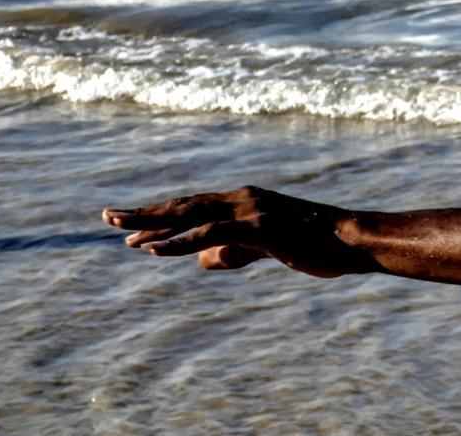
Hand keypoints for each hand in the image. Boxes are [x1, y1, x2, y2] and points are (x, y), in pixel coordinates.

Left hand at [101, 186, 368, 277]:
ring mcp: (251, 210)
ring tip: (123, 233)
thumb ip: (235, 252)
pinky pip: (212, 233)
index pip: (193, 206)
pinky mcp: (260, 227)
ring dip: (154, 224)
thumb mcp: (269, 250)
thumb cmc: (318, 245)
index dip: (160, 215)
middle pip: (184, 204)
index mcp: (245, 202)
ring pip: (192, 214)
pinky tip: (155, 249)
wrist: (352, 240)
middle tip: (108, 216)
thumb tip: (201, 260)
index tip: (128, 224)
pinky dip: (181, 241)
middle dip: (145, 212)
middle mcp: (243, 198)